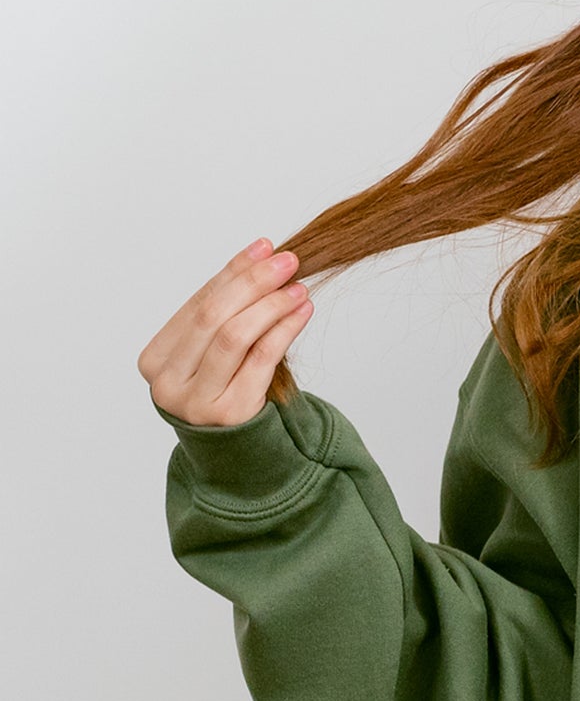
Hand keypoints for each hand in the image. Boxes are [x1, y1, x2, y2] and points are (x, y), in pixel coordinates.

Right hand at [140, 237, 312, 424]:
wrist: (240, 453)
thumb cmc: (227, 392)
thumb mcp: (217, 353)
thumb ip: (227, 312)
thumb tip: (262, 254)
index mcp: (155, 360)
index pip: (196, 305)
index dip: (231, 273)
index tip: (263, 247)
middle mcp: (167, 382)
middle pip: (212, 317)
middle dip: (251, 282)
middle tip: (286, 260)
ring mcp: (196, 401)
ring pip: (234, 336)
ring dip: (270, 305)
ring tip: (298, 287)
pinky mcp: (231, 414)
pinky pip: (260, 360)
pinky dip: (284, 330)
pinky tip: (302, 311)